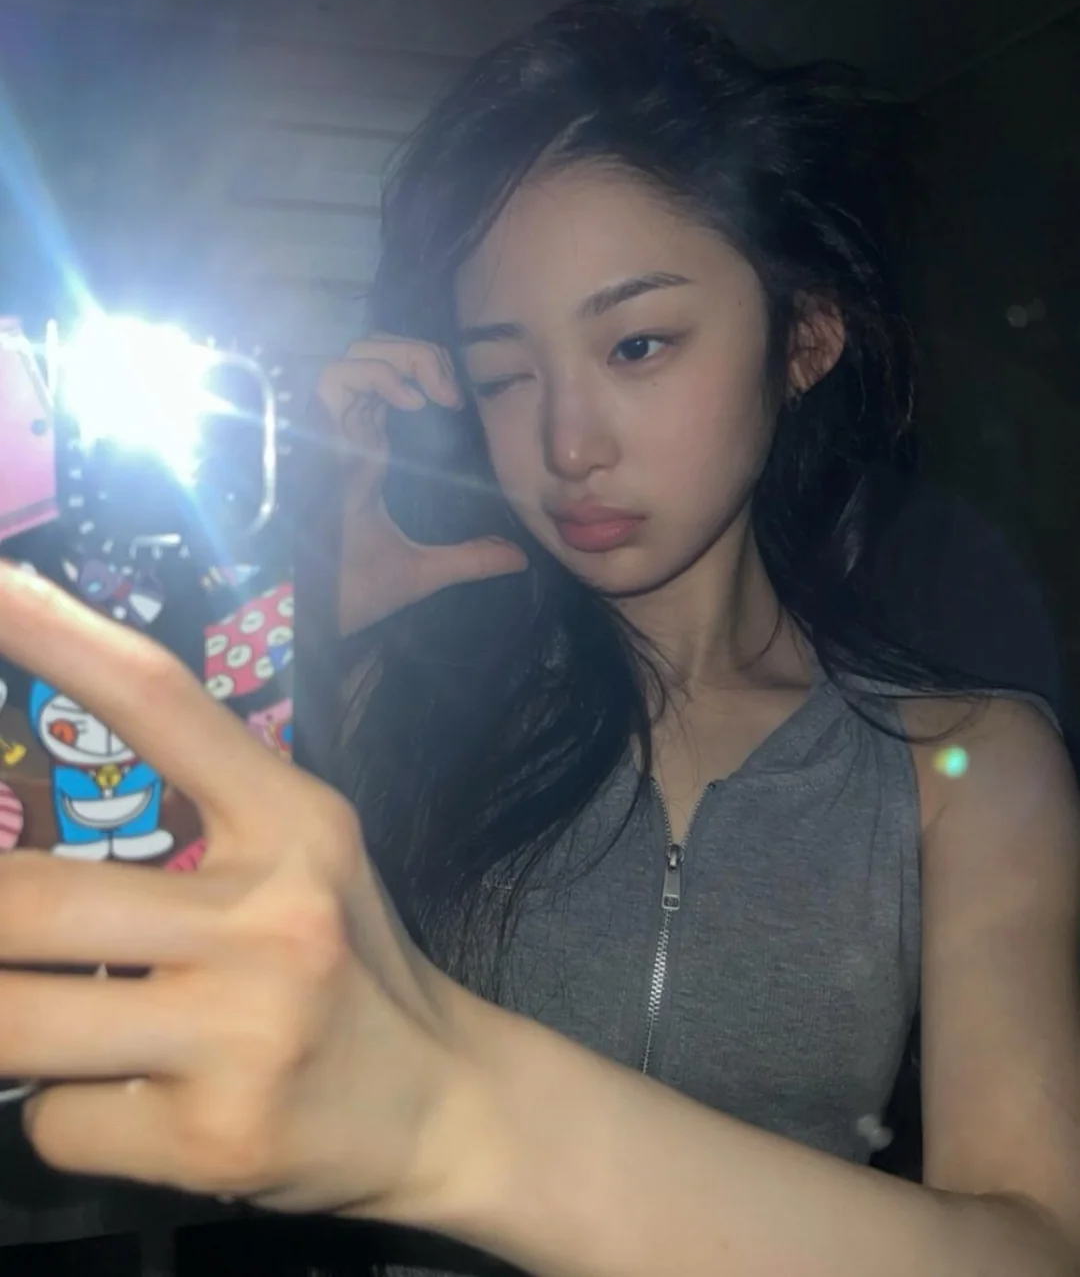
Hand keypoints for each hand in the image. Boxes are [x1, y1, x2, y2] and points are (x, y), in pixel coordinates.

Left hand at [0, 564, 484, 1217]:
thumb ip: (196, 815)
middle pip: (30, 897)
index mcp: (294, 819)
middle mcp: (274, 913)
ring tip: (40, 1003)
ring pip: (12, 1020)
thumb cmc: (348, 959)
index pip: (162, 701)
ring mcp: (244, 1029)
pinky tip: (126, 1098)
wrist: (438, 1103)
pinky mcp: (213, 1137)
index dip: (59, 635)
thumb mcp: (299, 856)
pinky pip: (60, 1117)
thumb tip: (37, 805)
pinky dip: (65, 1108)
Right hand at [316, 336, 527, 635]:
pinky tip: (407, 401)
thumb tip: (519, 558)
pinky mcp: (318, 439)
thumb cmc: (355, 591)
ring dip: (399, 356)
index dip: (424, 374)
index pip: (391, 384)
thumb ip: (471, 557)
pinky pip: (334, 378)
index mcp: (369, 452)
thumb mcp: (426, 568)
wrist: (318, 615)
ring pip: (355, 354)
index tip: (459, 402)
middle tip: (450, 391)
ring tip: (433, 392)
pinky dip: (374, 374)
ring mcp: (332, 433)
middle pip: (373, 354)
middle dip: (416, 354)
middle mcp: (349, 434)